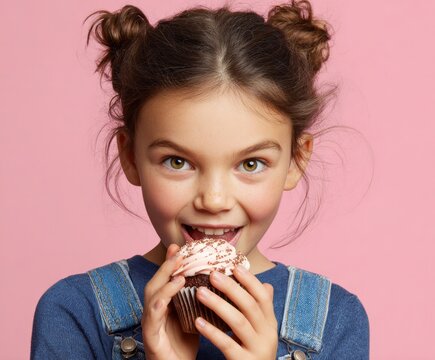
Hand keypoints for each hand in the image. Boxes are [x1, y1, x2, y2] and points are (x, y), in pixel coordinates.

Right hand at [141, 244, 198, 359]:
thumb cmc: (186, 343)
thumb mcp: (195, 316)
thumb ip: (201, 299)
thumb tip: (222, 282)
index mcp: (166, 303)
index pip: (167, 278)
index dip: (172, 262)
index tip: (180, 247)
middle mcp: (155, 310)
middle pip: (156, 282)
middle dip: (166, 266)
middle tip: (178, 252)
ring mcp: (151, 323)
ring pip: (151, 297)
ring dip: (163, 283)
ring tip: (178, 273)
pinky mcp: (151, 338)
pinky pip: (151, 321)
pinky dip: (157, 307)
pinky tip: (165, 299)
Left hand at [194, 266, 277, 359]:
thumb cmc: (254, 351)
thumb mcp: (262, 330)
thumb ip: (261, 309)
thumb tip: (266, 283)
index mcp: (270, 322)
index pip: (263, 296)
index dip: (249, 280)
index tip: (234, 266)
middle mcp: (268, 334)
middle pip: (249, 305)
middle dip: (230, 287)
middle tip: (212, 274)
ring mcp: (257, 349)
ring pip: (238, 322)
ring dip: (218, 305)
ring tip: (199, 292)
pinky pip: (227, 344)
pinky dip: (212, 332)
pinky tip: (197, 321)